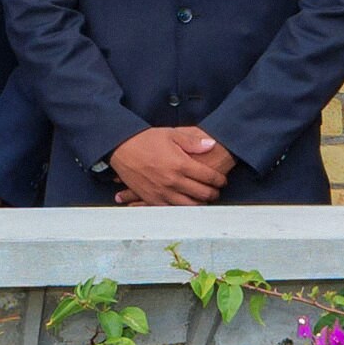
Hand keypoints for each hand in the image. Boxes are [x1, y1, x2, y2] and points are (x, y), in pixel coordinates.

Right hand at [110, 124, 235, 209]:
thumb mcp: (171, 134)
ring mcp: (162, 192)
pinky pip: (172, 210)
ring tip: (204, 200)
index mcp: (180, 164)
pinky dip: (182, 210)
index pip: (208, 177)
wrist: (121, 147)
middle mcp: (173, 181)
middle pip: (202, 194)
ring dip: (200, 204)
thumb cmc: (146, 139)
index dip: (219, 180)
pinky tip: (187, 206)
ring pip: (189, 206)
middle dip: (213, 193)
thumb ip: (193, 142)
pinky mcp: (152, 199)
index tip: (222, 180)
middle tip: (216, 191)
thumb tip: (212, 145)